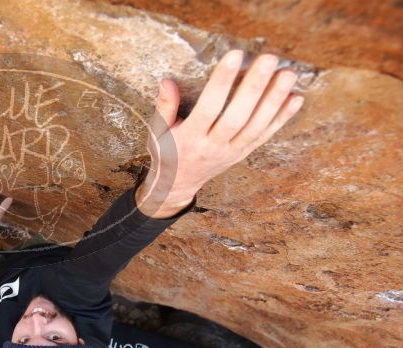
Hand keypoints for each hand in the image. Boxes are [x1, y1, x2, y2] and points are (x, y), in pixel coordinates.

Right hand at [137, 49, 303, 217]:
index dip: (221, 82)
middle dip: (255, 87)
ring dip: (274, 100)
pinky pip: (265, 136)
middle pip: (238, 116)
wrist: (177, 185)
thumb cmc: (167, 152)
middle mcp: (213, 147)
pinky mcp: (243, 154)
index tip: (234, 55)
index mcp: (190, 138)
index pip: (208, 108)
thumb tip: (167, 81)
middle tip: (269, 58)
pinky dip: (282, 118)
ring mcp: (231, 152)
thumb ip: (164, 106)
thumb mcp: (158, 131)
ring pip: (256, 126)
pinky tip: (296, 98)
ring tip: (288, 73)